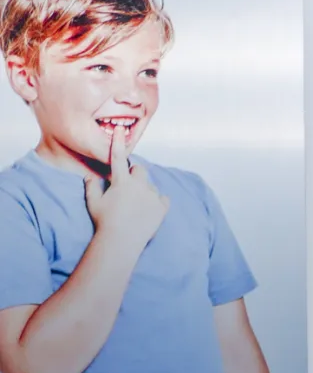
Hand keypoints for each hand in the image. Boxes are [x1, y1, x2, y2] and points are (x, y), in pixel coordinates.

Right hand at [84, 124, 167, 249]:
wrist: (121, 242)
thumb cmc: (103, 221)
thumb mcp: (93, 202)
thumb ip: (92, 186)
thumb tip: (90, 176)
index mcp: (121, 181)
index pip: (119, 157)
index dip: (118, 143)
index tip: (120, 130)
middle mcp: (139, 185)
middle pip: (140, 170)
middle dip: (134, 174)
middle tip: (127, 187)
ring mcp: (152, 197)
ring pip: (151, 185)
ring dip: (145, 189)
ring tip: (135, 205)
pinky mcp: (162, 209)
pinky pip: (163, 198)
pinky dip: (157, 201)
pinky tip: (149, 209)